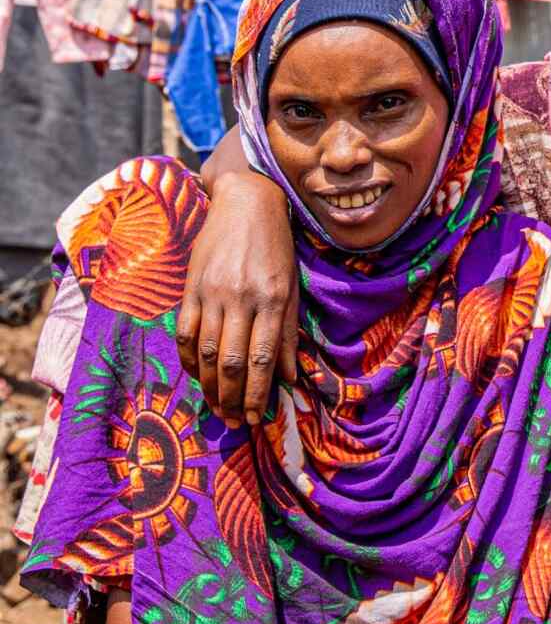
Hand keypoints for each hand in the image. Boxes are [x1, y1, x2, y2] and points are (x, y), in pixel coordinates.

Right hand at [177, 171, 297, 426]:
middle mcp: (241, 299)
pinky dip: (188, 358)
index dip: (257, 393)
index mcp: (272, 299)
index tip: (255, 418)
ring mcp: (212, 293)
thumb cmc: (277, 247)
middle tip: (233, 421)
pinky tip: (196, 375)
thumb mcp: (292, 286)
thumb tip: (291, 376)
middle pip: (230, 361)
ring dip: (209, 385)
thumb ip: (289, 332)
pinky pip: (185, 331)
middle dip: (231, 397)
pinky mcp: (191, 286)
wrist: (246, 202)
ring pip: (206, 351)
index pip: (262, 358)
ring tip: (216, 407)